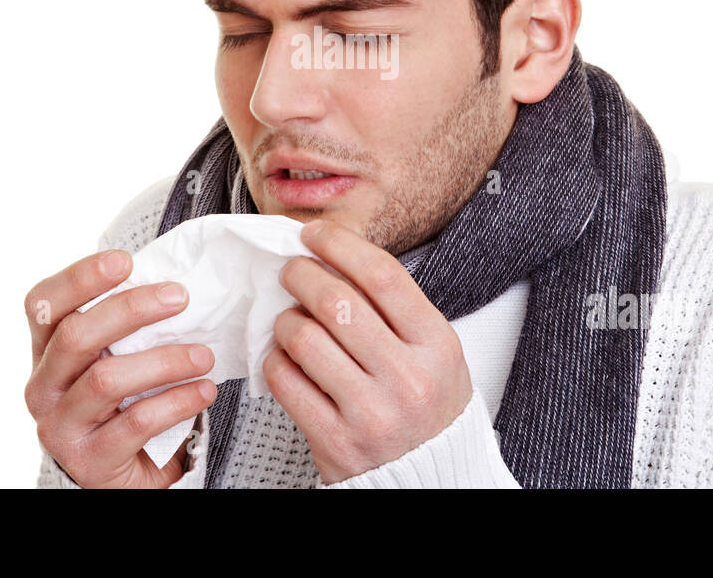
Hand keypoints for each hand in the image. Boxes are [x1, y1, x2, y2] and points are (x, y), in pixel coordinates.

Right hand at [24, 248, 215, 487]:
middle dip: (131, 309)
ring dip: (164, 360)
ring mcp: (60, 428)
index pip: (42, 305)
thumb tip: (169, 283)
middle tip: (180, 297)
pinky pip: (135, 422)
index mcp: (45, 353)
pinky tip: (204, 391)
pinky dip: (177, 401)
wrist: (122, 476)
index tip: (124, 260)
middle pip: (75, 336)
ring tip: (205, 355)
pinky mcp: (89, 461)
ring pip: (106, 381)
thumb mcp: (112, 361)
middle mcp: (42, 388)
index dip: (78, 278)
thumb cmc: (121, 404)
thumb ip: (122, 328)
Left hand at [263, 220, 473, 483]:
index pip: (382, 275)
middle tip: (291, 271)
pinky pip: (286, 381)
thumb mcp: (435, 350)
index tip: (314, 235)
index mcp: (437, 345)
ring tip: (290, 320)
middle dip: (301, 275)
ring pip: (303, 338)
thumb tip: (333, 258)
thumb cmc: (428, 406)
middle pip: (336, 301)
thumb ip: (394, 307)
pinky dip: (276, 359)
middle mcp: (407, 378)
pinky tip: (286, 357)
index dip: (339, 245)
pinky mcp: (336, 441)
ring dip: (285, 320)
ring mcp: (370, 413)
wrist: (431, 476)